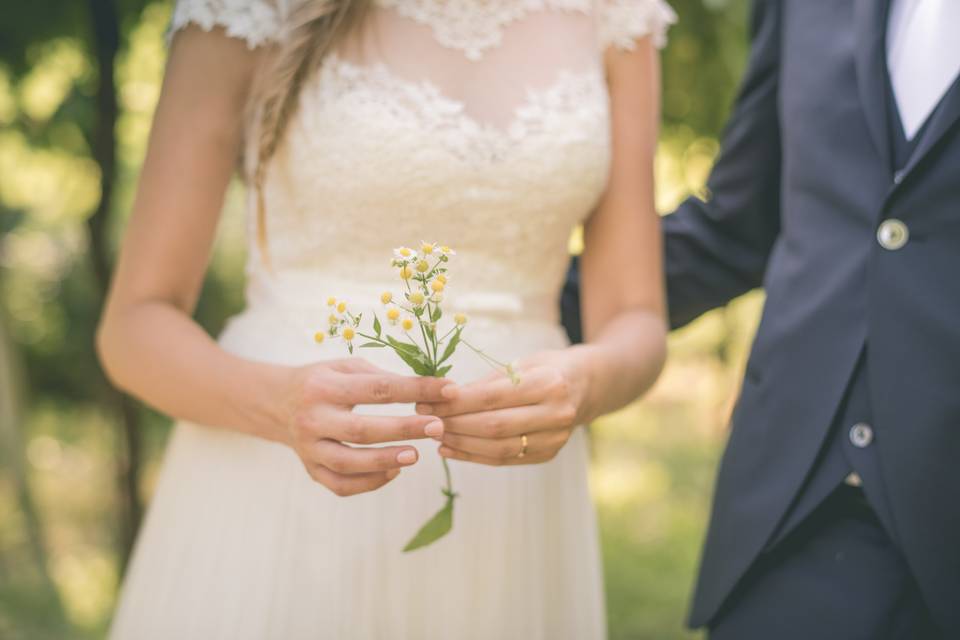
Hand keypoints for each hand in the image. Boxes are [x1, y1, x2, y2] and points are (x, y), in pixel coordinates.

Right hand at [284, 358, 453, 495]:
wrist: (278, 403)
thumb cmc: (324, 381)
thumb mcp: (347, 367)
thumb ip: (382, 377)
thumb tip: (428, 390)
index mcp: (324, 386)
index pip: (377, 389)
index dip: (416, 389)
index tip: (448, 389)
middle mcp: (312, 418)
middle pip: (362, 429)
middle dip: (404, 429)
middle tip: (437, 427)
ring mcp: (309, 448)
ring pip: (349, 463)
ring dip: (385, 461)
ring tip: (417, 455)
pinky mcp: (311, 470)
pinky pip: (341, 485)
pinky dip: (370, 482)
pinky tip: (394, 471)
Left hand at [416, 350, 588, 465]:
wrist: (588, 386)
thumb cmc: (548, 368)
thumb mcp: (522, 364)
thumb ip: (486, 383)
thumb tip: (442, 396)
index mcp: (549, 384)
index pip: (493, 397)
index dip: (458, 402)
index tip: (429, 400)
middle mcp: (556, 414)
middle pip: (494, 426)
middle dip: (454, 425)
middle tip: (425, 421)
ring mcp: (555, 439)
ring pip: (498, 448)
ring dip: (460, 444)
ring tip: (434, 436)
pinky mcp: (548, 454)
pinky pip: (505, 460)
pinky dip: (474, 456)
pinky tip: (451, 449)